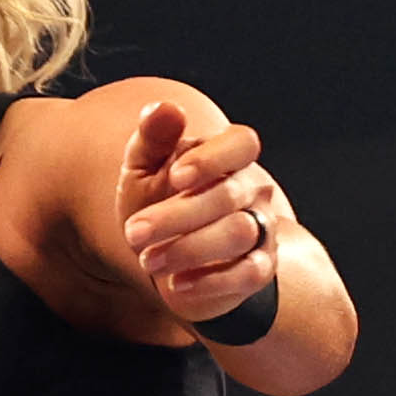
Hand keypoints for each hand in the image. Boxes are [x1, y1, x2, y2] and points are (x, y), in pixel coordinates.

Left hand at [114, 99, 279, 333]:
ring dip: (189, 249)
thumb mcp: (144, 169)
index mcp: (229, 157)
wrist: (172, 258)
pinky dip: (211, 282)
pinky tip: (176, 286)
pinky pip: (248, 273)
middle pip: (229, 195)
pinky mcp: (260, 268)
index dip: (212, 158)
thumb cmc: (159, 202)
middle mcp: (253, 189)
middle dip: (176, 215)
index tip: (175, 177)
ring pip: (239, 233)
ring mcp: (262, 228)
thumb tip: (164, 108)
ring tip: (148, 262)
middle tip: (133, 233)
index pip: (241, 144)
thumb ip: (153, 138)